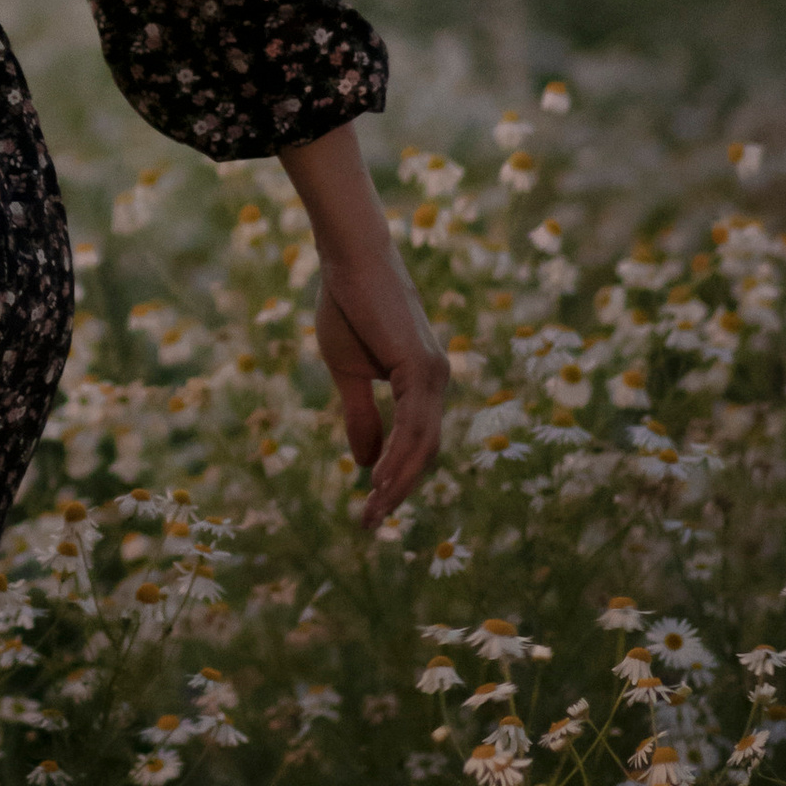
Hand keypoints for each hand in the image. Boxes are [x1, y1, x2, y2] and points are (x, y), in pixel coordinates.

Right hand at [277, 127, 446, 531]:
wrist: (349, 260)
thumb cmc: (347, 306)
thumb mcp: (348, 373)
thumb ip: (361, 417)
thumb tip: (364, 464)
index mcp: (423, 383)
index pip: (417, 445)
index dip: (395, 479)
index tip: (370, 510)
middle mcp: (438, 381)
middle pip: (426, 454)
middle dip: (398, 493)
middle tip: (369, 525)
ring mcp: (434, 375)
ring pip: (423, 446)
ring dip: (398, 484)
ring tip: (372, 514)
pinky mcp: (421, 368)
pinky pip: (414, 426)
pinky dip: (398, 457)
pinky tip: (377, 481)